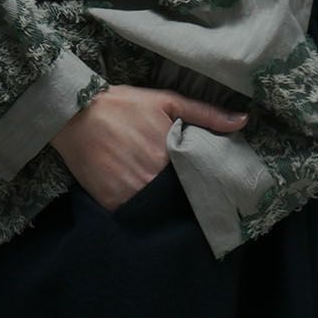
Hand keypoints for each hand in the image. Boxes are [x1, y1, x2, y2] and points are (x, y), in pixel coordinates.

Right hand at [48, 84, 249, 211]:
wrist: (73, 114)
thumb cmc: (122, 105)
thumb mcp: (167, 101)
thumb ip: (205, 114)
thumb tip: (243, 121)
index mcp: (171, 155)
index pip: (199, 179)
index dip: (206, 183)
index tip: (212, 185)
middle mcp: (153, 179)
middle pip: (181, 197)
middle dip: (187, 196)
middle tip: (193, 194)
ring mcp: (132, 195)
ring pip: (159, 210)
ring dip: (166, 208)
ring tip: (171, 202)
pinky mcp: (113, 205)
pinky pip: (135, 216)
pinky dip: (142, 213)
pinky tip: (145, 204)